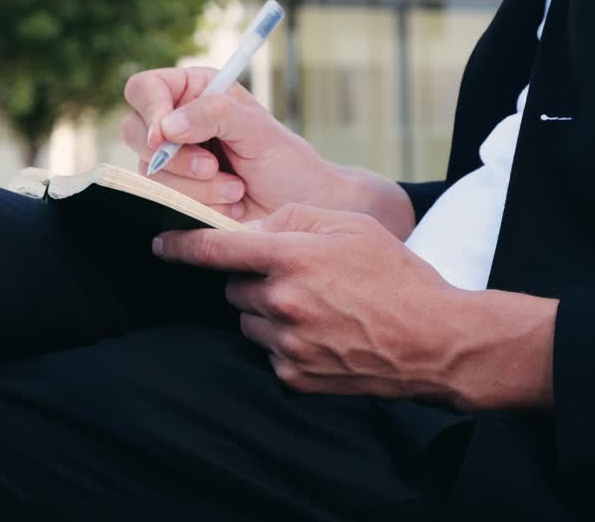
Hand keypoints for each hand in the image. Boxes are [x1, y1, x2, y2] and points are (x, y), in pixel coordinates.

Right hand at [123, 68, 415, 235]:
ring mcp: (172, 162)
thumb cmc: (286, 163)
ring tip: (236, 190)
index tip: (166, 136)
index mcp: (194, 92)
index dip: (149, 110)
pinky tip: (228, 207)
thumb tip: (167, 125)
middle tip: (214, 168)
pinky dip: (197, 207)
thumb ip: (216, 114)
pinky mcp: (175, 196)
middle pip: (135, 132)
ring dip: (196, 188)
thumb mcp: (258, 130)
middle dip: (176, 158)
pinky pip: (162, 202)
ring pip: (149, 173)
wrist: (301, 209)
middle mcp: (177, 124)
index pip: (145, 89)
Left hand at [152, 204, 558, 410]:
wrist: (434, 340)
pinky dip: (286, 341)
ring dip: (268, 311)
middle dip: (255, 278)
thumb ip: (294, 218)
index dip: (181, 245)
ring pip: (249, 320)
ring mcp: (287, 344)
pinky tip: (324, 333)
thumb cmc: (396, 275)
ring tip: (319, 306)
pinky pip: (270, 352)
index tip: (160, 244)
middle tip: (298, 276)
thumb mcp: (351, 225)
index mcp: (291, 259)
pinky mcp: (295, 376)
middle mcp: (281, 303)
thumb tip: (251, 232)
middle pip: (235, 286)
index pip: (216, 250)